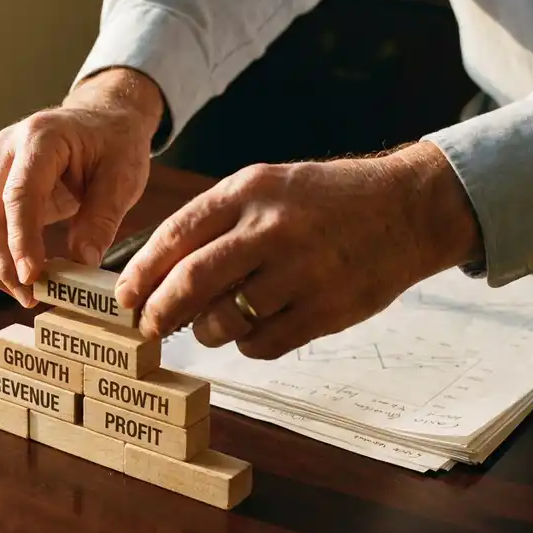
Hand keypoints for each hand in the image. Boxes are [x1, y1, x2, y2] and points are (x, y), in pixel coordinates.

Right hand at [0, 68, 164, 306]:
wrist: (103, 119)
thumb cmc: (114, 143)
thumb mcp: (123, 177)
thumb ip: (102, 218)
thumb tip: (83, 263)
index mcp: (41, 138)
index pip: (19, 194)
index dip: (21, 240)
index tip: (31, 276)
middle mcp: (7, 148)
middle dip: (3, 261)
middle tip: (29, 296)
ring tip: (22, 294)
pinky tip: (14, 277)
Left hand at [115, 142, 483, 357]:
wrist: (407, 209)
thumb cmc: (324, 202)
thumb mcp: (267, 187)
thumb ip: (216, 222)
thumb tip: (159, 271)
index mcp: (250, 191)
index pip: (176, 235)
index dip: (142, 272)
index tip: (125, 297)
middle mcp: (272, 228)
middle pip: (192, 281)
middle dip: (160, 312)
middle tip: (150, 327)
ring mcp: (301, 271)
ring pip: (226, 320)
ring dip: (207, 331)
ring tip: (212, 325)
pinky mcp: (326, 309)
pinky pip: (263, 343)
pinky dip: (248, 345)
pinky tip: (255, 330)